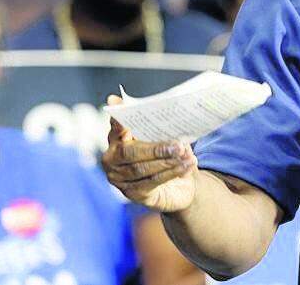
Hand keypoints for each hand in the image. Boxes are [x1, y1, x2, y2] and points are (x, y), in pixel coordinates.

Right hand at [101, 95, 198, 212]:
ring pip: (143, 169)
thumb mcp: (163, 137)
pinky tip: (187, 166)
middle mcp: (112, 160)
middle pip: (130, 152)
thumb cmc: (165, 155)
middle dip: (156, 148)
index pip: (115, 128)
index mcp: (116, 139)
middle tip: (179, 145)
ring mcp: (119, 179)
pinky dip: (172, 173)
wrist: (178, 185)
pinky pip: (153, 182)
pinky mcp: (133, 194)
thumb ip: (159, 125)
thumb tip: (167, 110)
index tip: (118, 106)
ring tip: (187, 155)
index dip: (118, 121)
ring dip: (168, 161)